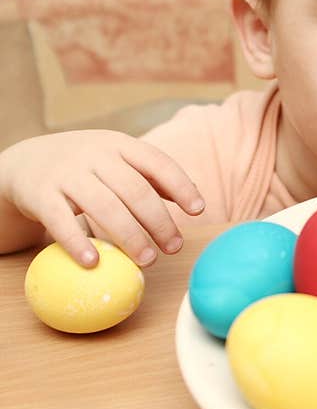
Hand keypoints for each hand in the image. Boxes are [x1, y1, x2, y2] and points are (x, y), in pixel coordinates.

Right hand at [0, 130, 204, 266]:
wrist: (26, 161)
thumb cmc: (87, 167)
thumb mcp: (119, 161)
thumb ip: (153, 177)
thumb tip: (195, 199)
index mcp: (120, 145)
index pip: (158, 163)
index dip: (181, 186)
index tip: (198, 210)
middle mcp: (95, 155)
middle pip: (135, 190)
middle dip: (159, 221)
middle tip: (174, 247)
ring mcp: (66, 173)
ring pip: (104, 206)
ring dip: (130, 236)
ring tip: (148, 260)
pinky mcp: (40, 195)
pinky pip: (61, 221)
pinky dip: (78, 243)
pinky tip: (95, 262)